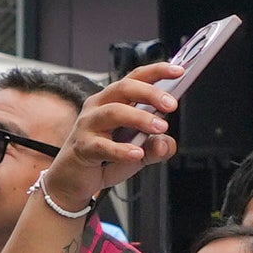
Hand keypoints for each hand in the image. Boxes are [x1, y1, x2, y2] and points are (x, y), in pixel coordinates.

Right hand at [43, 72, 180, 216]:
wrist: (74, 181)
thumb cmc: (104, 159)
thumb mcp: (139, 152)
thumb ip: (156, 147)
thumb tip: (164, 143)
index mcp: (113, 100)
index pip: (136, 78)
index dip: (157, 71)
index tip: (178, 71)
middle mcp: (99, 107)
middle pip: (124, 88)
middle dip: (150, 93)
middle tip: (171, 105)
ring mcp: (88, 125)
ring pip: (114, 112)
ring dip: (140, 118)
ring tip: (159, 128)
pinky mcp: (83, 147)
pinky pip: (103, 146)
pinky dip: (122, 150)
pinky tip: (136, 153)